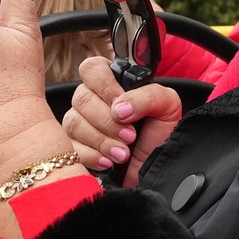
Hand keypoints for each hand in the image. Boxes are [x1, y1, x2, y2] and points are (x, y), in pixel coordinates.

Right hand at [61, 57, 182, 187]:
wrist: (159, 168)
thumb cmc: (162, 134)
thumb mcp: (168, 106)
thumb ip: (148, 96)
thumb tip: (119, 107)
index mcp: (114, 83)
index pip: (92, 69)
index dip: (103, 86)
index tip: (120, 104)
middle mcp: (94, 100)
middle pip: (81, 98)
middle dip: (107, 121)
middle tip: (130, 136)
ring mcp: (82, 123)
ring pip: (74, 122)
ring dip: (101, 140)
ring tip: (123, 153)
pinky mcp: (77, 147)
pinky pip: (70, 146)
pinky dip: (91, 155)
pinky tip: (109, 162)